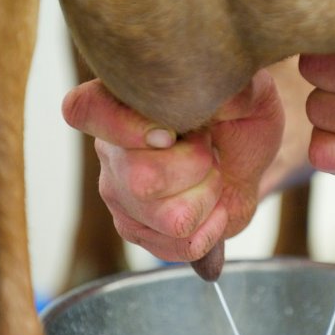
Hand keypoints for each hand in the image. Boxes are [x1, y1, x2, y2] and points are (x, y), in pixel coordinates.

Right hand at [62, 70, 283, 262]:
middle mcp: (110, 149)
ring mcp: (118, 193)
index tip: (170, 133)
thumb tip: (223, 99)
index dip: (123, 127)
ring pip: (168, 218)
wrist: (245, 159)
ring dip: (207, 198)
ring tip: (211, 177)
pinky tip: (212, 208)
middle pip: (141, 179)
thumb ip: (237, 88)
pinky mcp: (134, 229)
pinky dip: (210, 230)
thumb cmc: (239, 116)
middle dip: (197, 168)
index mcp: (123, 101)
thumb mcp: (249, 91)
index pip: (86, 110)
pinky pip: (178, 246)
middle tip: (209, 151)